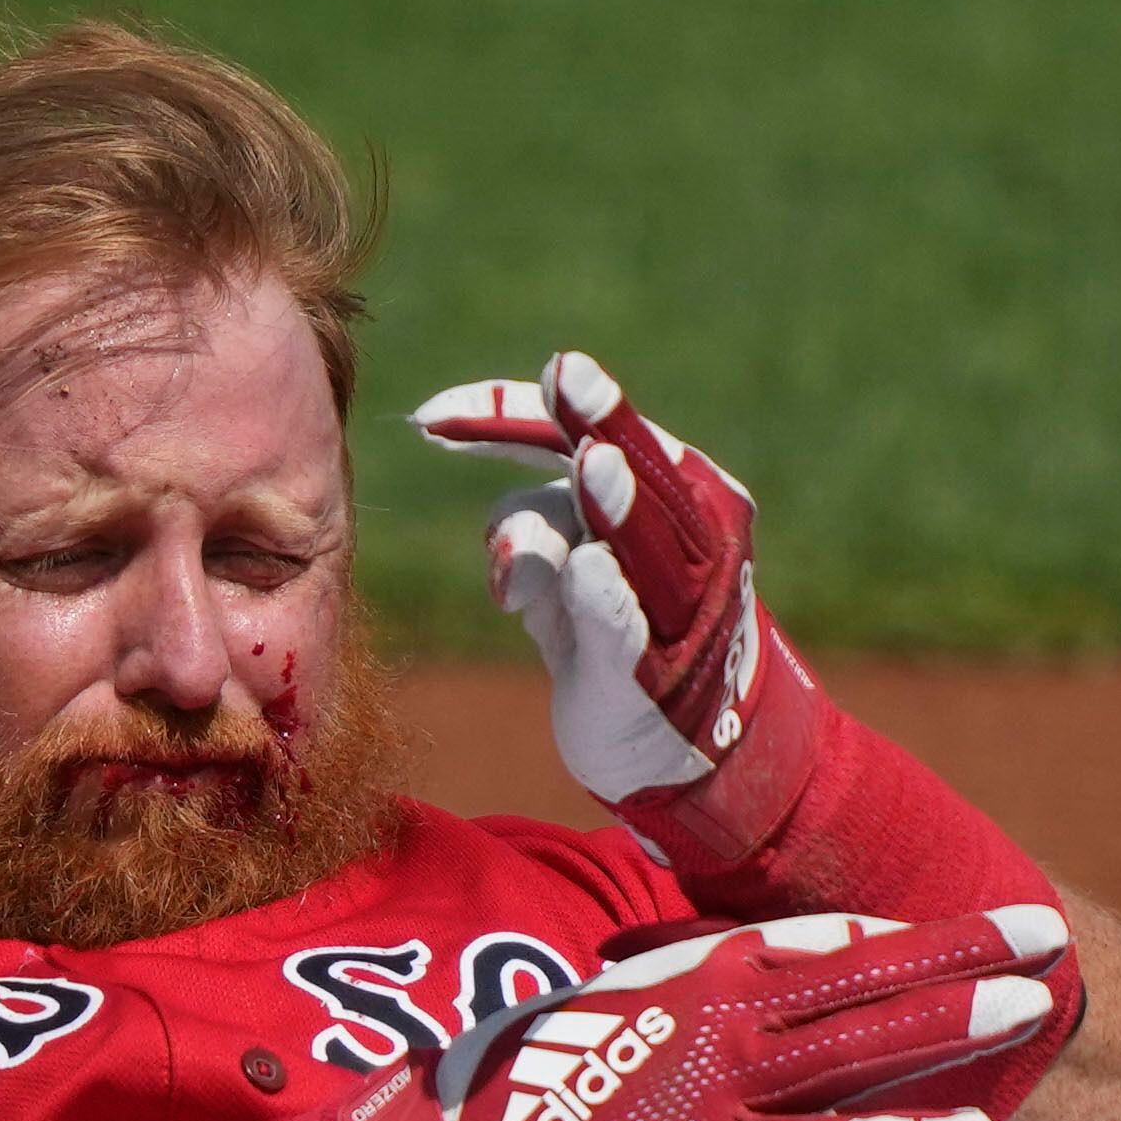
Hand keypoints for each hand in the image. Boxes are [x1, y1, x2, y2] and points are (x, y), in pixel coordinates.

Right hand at [337, 905, 1070, 1120]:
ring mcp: (724, 1085)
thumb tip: (674, 986)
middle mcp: (716, 1015)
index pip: (805, 940)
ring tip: (1037, 1007)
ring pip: (866, 1042)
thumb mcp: (586, 1019)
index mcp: (680, 975)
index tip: (947, 924)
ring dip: (955, 1022)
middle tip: (1042, 928)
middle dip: (956, 948)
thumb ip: (651, 1002)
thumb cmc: (506, 1092)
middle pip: (862, 973)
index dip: (886, 931)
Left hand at [413, 353, 824, 863]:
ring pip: (637, 538)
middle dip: (597, 419)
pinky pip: (627, 625)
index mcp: (662, 491)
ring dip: (613, 503)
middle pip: (629, 464)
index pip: (582, 434)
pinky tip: (591, 569)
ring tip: (594, 465)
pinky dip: (609, 597)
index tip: (432, 415)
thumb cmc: (614, 631)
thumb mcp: (563, 572)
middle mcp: (688, 530)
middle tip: (568, 374)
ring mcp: (681, 598)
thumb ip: (529, 530)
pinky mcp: (655, 667)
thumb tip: (498, 538)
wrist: (678, 746)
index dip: (512, 413)